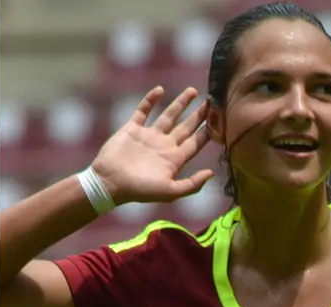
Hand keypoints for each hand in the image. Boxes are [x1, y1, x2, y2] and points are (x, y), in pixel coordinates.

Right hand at [92, 86, 213, 205]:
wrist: (108, 182)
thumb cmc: (138, 190)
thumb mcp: (168, 192)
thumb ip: (191, 184)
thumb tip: (211, 173)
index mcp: (174, 159)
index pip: (196, 142)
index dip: (209, 130)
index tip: (221, 117)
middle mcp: (163, 146)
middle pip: (186, 126)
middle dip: (199, 114)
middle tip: (212, 100)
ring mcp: (148, 136)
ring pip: (168, 115)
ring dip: (180, 103)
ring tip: (192, 90)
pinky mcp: (132, 129)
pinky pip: (143, 111)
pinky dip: (150, 100)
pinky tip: (160, 90)